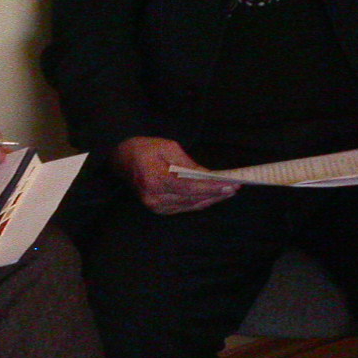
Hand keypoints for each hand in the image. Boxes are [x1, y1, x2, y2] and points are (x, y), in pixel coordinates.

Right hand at [113, 136, 238, 215]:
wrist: (122, 159)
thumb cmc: (145, 149)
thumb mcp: (168, 147)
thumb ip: (188, 163)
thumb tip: (208, 175)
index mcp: (154, 179)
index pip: (188, 187)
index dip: (210, 187)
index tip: (229, 185)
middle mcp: (154, 197)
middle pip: (192, 199)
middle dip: (216, 193)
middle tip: (235, 187)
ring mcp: (156, 206)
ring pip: (191, 205)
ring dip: (211, 199)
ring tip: (229, 191)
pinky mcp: (159, 210)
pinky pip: (185, 207)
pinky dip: (201, 201)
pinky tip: (214, 195)